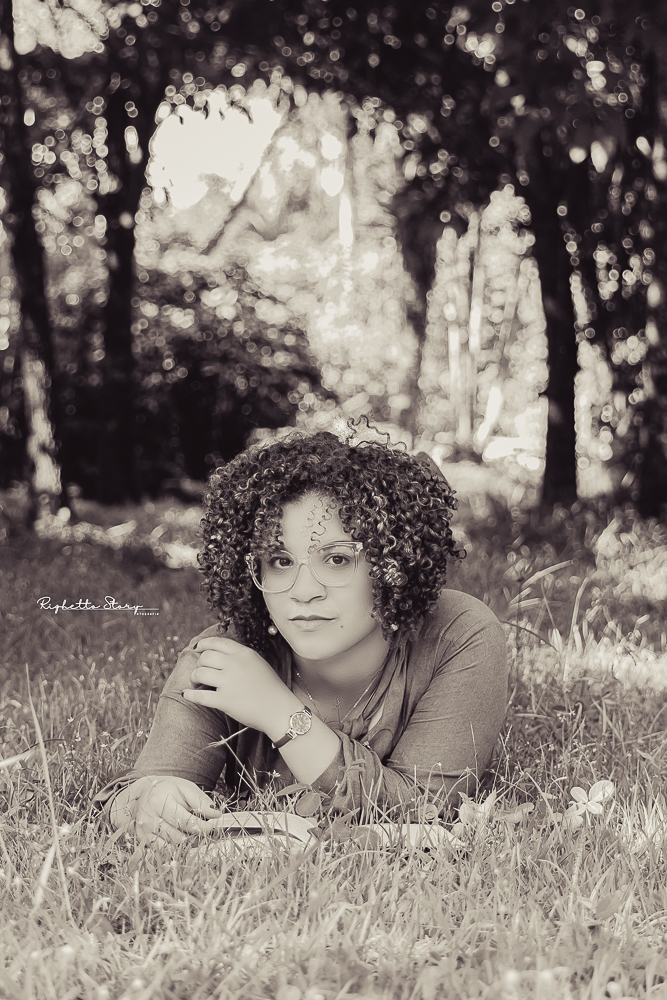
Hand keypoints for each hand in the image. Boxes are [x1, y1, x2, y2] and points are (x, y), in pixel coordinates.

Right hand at [109, 775, 221, 845]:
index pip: (186, 821)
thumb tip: (216, 814)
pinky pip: (163, 851)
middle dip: (196, 836)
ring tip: (194, 834)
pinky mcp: (142, 840)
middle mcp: (149, 818)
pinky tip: (181, 838)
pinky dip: (175, 847)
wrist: (142, 793)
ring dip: (187, 843)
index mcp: (160, 801)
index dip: (202, 827)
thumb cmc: (167, 790)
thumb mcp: (185, 788)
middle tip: (206, 832)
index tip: (213, 827)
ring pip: (171, 846)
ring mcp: (144, 831)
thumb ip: (201, 801)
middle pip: (179, 837)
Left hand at [182, 636, 297, 734]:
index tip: (197, 648)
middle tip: (200, 671)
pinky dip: (190, 694)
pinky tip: (186, 694)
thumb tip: (218, 655)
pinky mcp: (224, 701)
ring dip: (194, 677)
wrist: (280, 710)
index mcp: (244, 653)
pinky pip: (200, 696)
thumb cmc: (271, 688)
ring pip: (200, 673)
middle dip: (199, 663)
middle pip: (205, 657)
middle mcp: (235, 665)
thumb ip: (240, 657)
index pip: (217, 642)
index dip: (203, 644)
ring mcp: (229, 682)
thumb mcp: (258, 663)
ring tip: (196, 682)